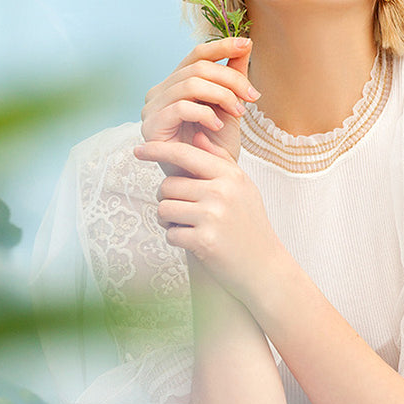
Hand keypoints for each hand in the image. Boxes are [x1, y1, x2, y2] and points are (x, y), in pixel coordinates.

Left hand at [133, 130, 283, 301]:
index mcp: (230, 176)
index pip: (185, 154)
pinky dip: (176, 239)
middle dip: (167, 199)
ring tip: (187, 226)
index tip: (139, 150)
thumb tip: (197, 136)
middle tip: (181, 211)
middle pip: (168, 185)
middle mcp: (221, 192)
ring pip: (164, 208)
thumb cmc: (250, 226)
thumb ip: (220, 161)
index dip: (158, 150)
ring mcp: (213, 216)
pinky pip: (170, 233)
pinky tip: (194, 242)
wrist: (265, 268)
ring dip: (168, 220)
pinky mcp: (204, 241)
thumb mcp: (243, 188)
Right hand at [140, 37, 257, 173]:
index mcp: (176, 84)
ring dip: (221, 95)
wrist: (207, 182)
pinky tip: (218, 125)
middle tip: (251, 97)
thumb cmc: (215, 146)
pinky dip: (205, 112)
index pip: (196, 55)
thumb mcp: (229, 106)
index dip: (221, 46)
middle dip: (230, 79)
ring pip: (190, 84)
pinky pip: (181, 107)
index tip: (246, 44)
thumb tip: (244, 44)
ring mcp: (152, 109)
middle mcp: (159, 92)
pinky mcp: (151, 126)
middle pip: (197, 68)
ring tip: (239, 112)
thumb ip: (233, 76)